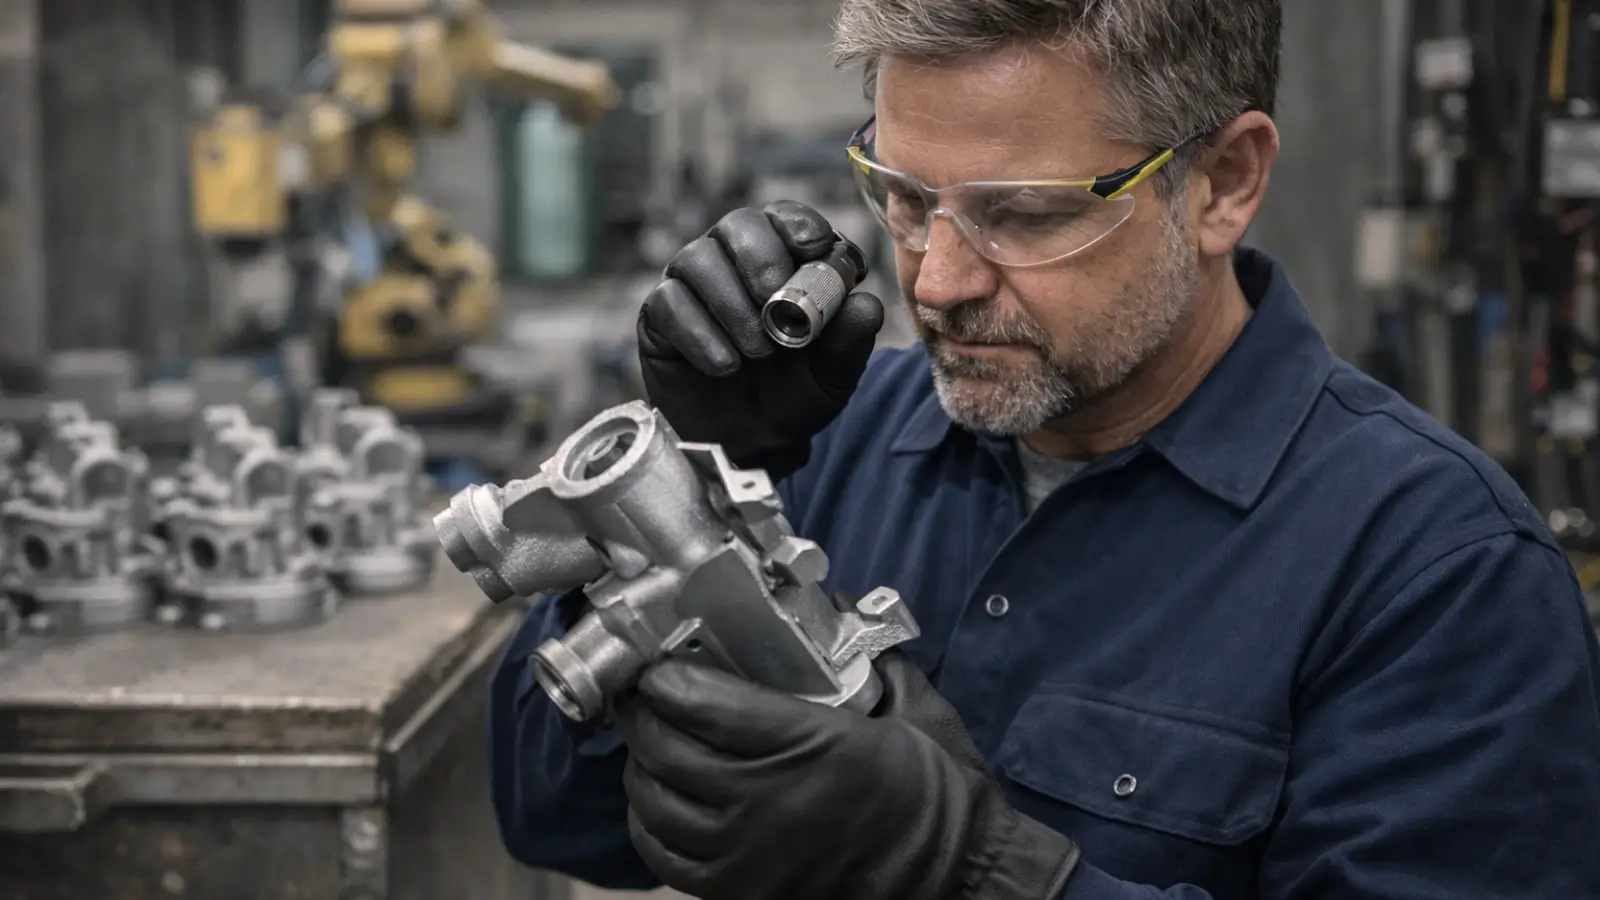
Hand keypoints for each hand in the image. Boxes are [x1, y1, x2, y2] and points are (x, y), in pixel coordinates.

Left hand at [614, 657, 1080, 899]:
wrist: (956, 879)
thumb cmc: (939, 795)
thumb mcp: (917, 714)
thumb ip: (876, 661)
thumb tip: (844, 611)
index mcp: (813, 746)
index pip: (705, 704)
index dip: (666, 680)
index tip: (659, 666)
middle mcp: (769, 802)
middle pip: (667, 750)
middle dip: (644, 716)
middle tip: (645, 696)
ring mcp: (749, 855)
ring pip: (656, 803)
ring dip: (642, 768)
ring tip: (650, 745)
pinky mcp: (741, 893)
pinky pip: (666, 858)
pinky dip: (650, 825)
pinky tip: (659, 804)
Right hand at [636, 201, 883, 479]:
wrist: (750, 446)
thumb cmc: (794, 396)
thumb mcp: (834, 374)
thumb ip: (851, 338)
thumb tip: (865, 302)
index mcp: (782, 258)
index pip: (786, 217)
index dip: (799, 226)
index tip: (815, 250)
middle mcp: (733, 259)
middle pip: (738, 225)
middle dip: (761, 260)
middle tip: (775, 304)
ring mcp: (692, 284)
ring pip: (698, 260)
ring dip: (732, 305)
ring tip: (757, 352)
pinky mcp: (659, 316)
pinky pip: (670, 303)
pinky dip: (700, 334)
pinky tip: (725, 366)